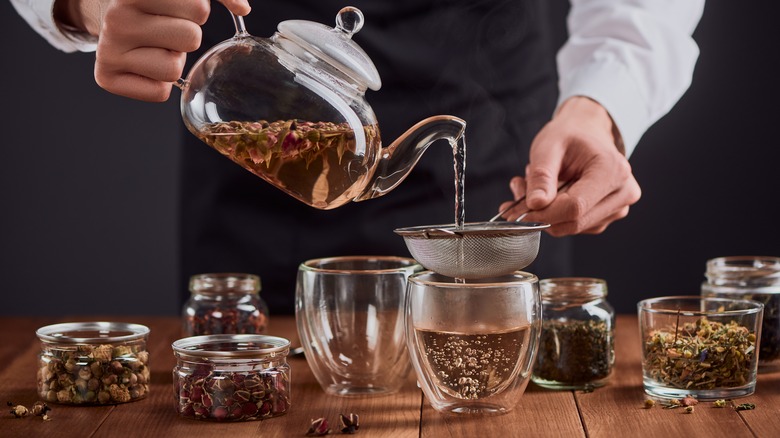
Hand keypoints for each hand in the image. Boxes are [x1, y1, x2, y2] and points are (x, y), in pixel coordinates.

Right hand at [54, 0, 250, 101]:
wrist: (107, 12)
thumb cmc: (152, 3)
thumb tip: (243, 8)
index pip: (199, 9)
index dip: (196, 10)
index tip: (175, 8)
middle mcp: (118, 19)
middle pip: (191, 39)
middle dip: (186, 35)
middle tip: (165, 28)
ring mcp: (109, 48)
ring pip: (174, 69)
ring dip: (173, 60)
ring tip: (155, 45)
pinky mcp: (107, 76)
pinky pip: (159, 93)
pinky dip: (158, 84)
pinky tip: (144, 64)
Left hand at [498, 97, 640, 235]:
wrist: (586, 132)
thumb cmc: (569, 136)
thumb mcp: (548, 147)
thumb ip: (541, 177)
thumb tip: (535, 205)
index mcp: (613, 171)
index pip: (575, 207)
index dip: (543, 214)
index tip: (517, 210)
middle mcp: (623, 193)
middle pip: (574, 221)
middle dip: (540, 214)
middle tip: (518, 193)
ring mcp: (618, 208)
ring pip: (572, 227)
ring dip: (544, 215)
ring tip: (531, 187)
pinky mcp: (606, 217)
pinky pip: (574, 227)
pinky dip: (554, 217)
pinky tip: (546, 195)